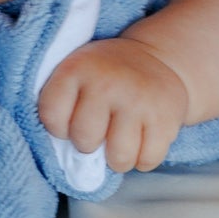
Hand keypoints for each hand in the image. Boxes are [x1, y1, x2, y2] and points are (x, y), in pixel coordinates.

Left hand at [38, 37, 191, 172]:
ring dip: (118, 158)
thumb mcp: (77, 74)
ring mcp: (138, 100)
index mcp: (77, 69)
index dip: (59, 127)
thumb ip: (62, 105)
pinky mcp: (166, 117)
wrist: (154, 56)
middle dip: (90, 144)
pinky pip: (148, 161)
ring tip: (119, 140)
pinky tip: (141, 139)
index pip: (52, 117)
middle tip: (99, 131)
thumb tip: (66, 157)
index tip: (70, 120)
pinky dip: (143, 159)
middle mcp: (107, 83)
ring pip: (119, 159)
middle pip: (85, 141)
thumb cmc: (105, 76)